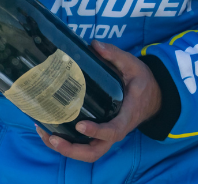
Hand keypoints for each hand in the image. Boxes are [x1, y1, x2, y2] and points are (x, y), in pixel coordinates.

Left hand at [35, 41, 161, 161]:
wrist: (153, 96)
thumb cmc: (142, 82)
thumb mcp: (133, 65)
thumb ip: (115, 55)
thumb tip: (94, 44)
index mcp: (126, 116)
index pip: (112, 131)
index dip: (96, 132)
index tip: (80, 126)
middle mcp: (115, 131)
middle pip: (94, 152)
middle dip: (72, 150)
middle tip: (53, 138)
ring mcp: (106, 135)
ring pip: (86, 153)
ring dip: (65, 149)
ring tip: (44, 134)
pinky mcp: (98, 133)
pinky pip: (83, 145)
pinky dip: (65, 142)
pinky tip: (47, 130)